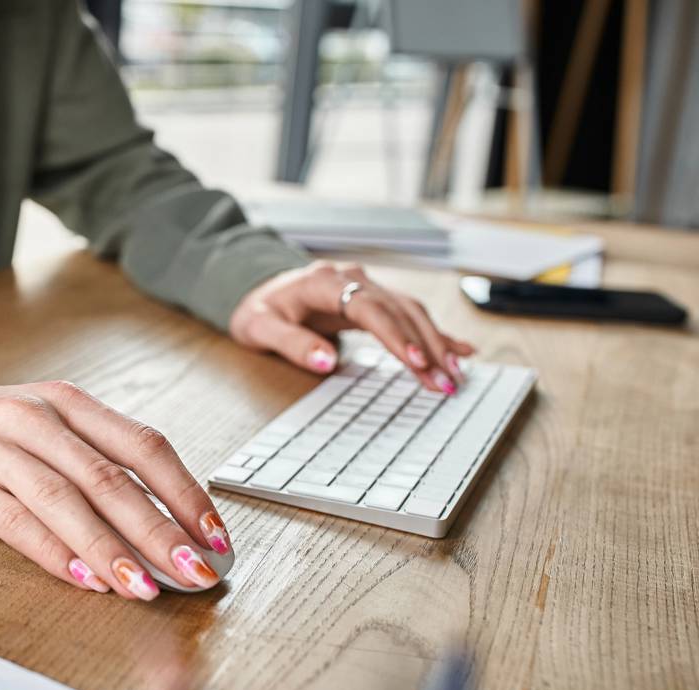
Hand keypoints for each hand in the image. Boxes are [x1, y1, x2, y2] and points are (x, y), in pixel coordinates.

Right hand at [0, 382, 230, 600]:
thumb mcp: (54, 429)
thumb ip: (104, 466)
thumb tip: (170, 525)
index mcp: (70, 403)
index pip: (141, 445)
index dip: (183, 492)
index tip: (215, 535)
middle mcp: (35, 419)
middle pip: (107, 476)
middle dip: (157, 529)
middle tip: (192, 570)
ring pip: (61, 498)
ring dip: (108, 546)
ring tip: (142, 585)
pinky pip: (12, 521)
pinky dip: (52, 552)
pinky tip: (84, 579)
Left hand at [229, 261, 474, 392]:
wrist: (258, 290)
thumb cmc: (258, 311)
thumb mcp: (260, 329)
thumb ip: (291, 343)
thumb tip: (325, 362)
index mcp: (323, 282)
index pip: (368, 307)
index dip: (395, 334)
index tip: (416, 362)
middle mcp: (351, 279)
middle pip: (398, 310)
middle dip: (426, 347)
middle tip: (446, 382)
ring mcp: (365, 287)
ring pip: (410, 312)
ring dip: (436, 343)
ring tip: (456, 375)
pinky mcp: (373, 300)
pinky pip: (409, 315)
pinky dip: (434, 334)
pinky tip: (461, 350)